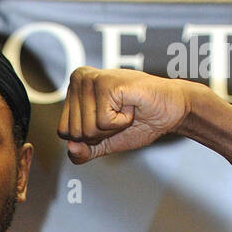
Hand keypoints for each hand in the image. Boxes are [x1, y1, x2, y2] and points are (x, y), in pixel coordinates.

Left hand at [58, 68, 192, 161]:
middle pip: (74, 132)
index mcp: (74, 89)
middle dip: (100, 134)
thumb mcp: (104, 143)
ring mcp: (92, 79)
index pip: (64, 132)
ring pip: (87, 129)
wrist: (168, 112)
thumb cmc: (138, 122)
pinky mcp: (106, 83)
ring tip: (124, 110)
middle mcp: (79, 79)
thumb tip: (71, 147)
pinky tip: (130, 106)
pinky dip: (121, 122)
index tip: (108, 122)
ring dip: (112, 128)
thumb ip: (83, 152)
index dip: (89, 138)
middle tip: (118, 116)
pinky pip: (103, 123)